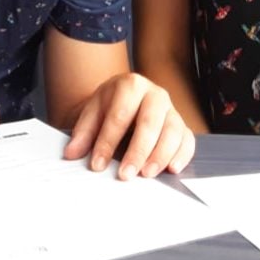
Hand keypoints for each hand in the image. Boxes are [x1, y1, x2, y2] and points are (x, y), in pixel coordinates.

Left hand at [63, 72, 195, 179]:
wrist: (125, 99)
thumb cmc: (110, 106)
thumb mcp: (92, 112)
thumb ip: (82, 133)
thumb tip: (71, 153)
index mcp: (131, 85)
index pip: (119, 115)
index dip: (107, 142)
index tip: (97, 164)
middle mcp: (155, 94)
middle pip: (149, 123)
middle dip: (137, 151)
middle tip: (126, 174)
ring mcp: (171, 110)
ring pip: (172, 132)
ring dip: (160, 155)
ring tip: (146, 174)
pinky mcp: (182, 125)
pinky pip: (188, 140)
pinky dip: (182, 155)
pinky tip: (172, 169)